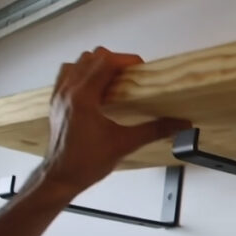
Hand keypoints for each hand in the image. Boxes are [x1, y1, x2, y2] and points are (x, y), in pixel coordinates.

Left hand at [35, 47, 190, 196]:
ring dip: (97, 65)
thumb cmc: (84, 163)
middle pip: (92, 57)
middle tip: (131, 76)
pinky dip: (82, 73)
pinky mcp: (56, 102)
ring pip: (77, 62)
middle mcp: (68, 92)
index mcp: (83, 97)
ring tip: (114, 79)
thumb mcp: (125, 144)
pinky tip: (96, 88)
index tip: (141, 69)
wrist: (60, 178)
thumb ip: (154, 130)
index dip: (127, 60)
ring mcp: (59, 95)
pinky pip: (66, 74)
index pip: (105, 62)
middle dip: (115, 61)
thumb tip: (179, 124)